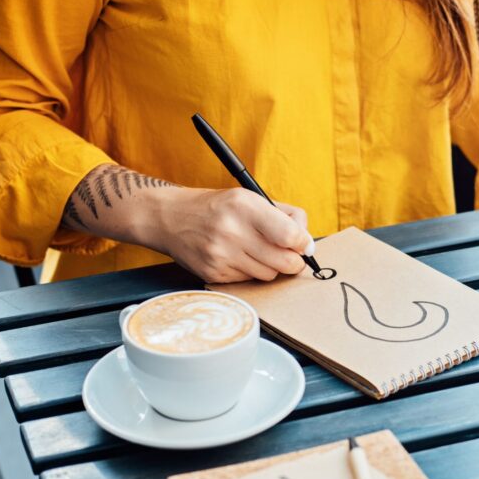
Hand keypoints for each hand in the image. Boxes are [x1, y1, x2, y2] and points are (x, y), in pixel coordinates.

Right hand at [150, 187, 314, 282]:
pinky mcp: (213, 274)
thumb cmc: (218, 207)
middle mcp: (232, 232)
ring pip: (269, 275)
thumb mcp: (249, 198)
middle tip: (292, 256)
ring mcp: (221, 256)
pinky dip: (251, 272)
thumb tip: (308, 241)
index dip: (304, 244)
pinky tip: (240, 257)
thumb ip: (284, 216)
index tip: (305, 245)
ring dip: (272, 267)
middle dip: (294, 262)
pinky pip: (249, 280)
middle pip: (284, 262)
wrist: (170, 218)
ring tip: (260, 252)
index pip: (290, 235)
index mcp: (245, 207)